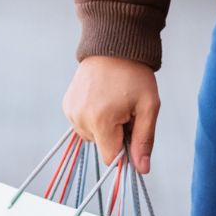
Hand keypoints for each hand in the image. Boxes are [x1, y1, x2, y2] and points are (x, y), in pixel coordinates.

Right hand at [63, 56, 159, 174]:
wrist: (112, 45)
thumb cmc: (134, 75)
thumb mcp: (148, 107)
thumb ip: (144, 140)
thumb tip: (142, 170)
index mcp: (100, 120)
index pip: (111, 157)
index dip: (125, 149)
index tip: (132, 129)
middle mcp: (80, 118)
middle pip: (102, 146)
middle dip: (115, 135)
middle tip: (125, 110)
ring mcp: (70, 111)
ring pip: (92, 137)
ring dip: (104, 127)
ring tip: (113, 102)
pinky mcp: (66, 105)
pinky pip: (82, 124)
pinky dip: (93, 118)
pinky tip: (101, 99)